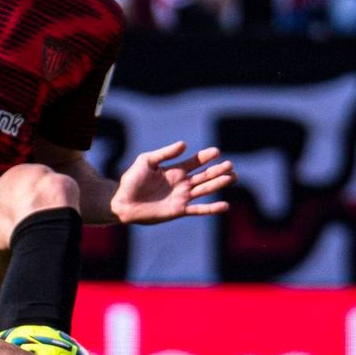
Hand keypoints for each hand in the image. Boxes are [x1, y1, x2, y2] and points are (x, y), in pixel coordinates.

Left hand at [111, 141, 235, 223]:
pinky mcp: (179, 210)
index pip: (195, 162)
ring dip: (219, 184)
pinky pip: (199, 209)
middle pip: (204, 175)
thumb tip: (184, 144)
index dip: (206, 157)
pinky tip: (226, 205)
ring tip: (232, 177)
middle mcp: (181, 183)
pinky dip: (212, 208)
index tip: (216, 152)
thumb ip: (165, 153)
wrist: (122, 202)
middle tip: (230, 165)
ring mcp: (182, 197)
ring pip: (205, 189)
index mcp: (174, 170)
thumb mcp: (146, 161)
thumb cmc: (131, 180)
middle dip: (217, 170)